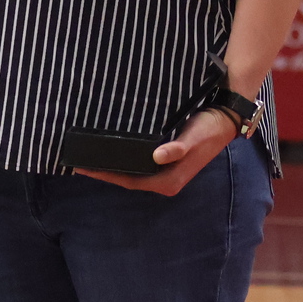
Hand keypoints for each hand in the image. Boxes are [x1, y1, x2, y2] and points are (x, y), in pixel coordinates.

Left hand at [74, 109, 236, 196]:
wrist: (223, 119)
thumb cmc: (207, 130)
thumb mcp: (193, 138)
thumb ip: (177, 148)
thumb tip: (157, 157)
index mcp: (168, 181)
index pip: (129, 181)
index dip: (106, 175)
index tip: (84, 167)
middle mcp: (165, 180)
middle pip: (127, 179)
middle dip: (104, 172)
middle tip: (79, 161)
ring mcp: (165, 171)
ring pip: (132, 172)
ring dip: (113, 166)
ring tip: (90, 155)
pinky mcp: (165, 161)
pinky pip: (138, 163)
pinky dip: (123, 158)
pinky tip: (111, 149)